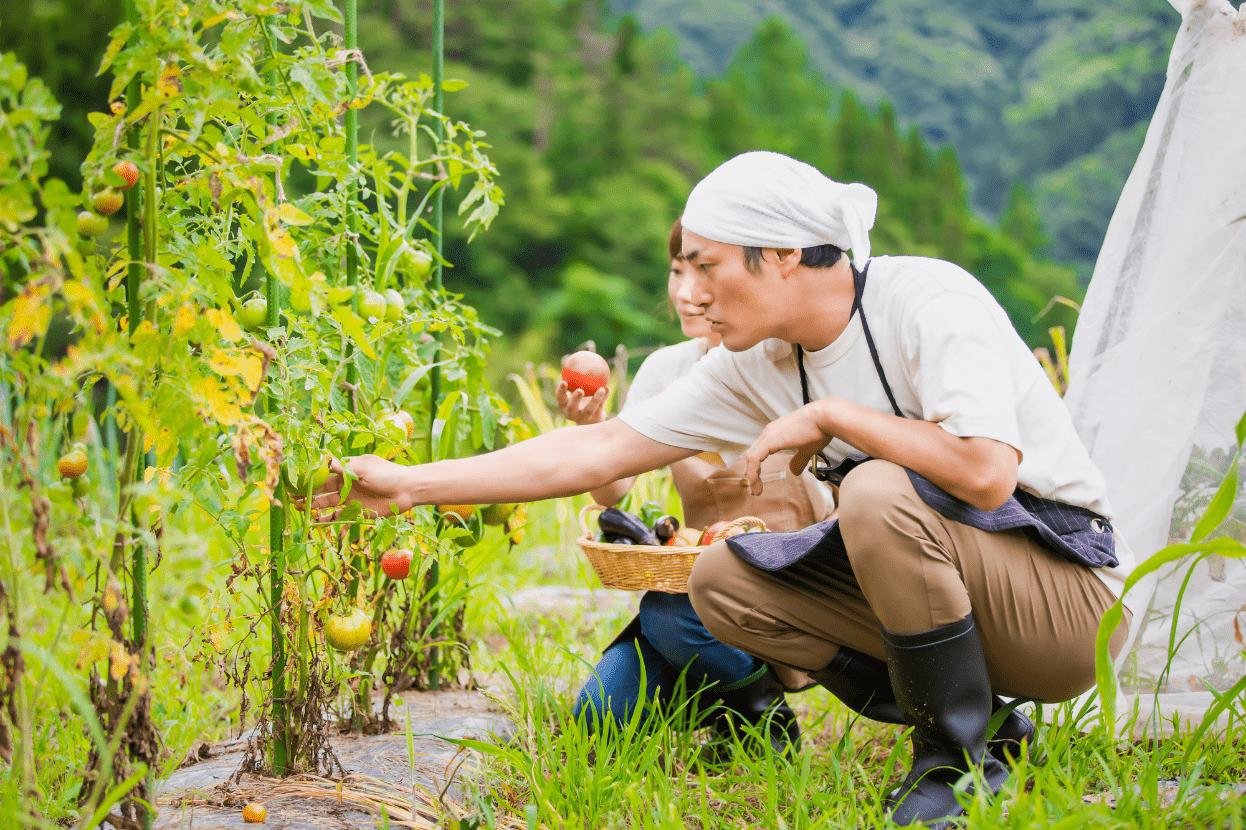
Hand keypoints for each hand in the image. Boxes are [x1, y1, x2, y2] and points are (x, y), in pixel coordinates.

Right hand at [296, 454, 415, 518]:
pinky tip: (316, 526)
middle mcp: (345, 484)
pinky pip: (339, 519)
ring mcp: (350, 499)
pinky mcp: (356, 513)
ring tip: (300, 510)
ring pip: (326, 504)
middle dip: (306, 493)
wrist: (407, 490)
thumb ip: (343, 467)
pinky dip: (328, 523)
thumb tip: (322, 460)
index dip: (309, 476)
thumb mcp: (364, 467)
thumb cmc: (387, 474)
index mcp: (346, 470)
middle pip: (321, 489)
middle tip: (291, 497)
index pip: (323, 472)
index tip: (294, 479)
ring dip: (313, 507)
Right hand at [556, 381, 607, 425]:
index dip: (560, 391)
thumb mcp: (578, 389)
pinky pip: (600, 408)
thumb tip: (582, 358)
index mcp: (564, 404)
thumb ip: (577, 378)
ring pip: (589, 410)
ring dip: (595, 400)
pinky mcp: (594, 421)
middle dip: (575, 399)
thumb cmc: (581, 400)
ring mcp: (583, 419)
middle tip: (580, 390)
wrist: (591, 419)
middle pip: (571, 407)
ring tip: (601, 389)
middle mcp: (571, 413)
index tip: (564, 381)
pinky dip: (604, 398)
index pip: (560, 397)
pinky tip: (607, 388)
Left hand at [739, 402, 834, 494]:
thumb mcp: (807, 449)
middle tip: (752, 488)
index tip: (756, 480)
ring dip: (751, 475)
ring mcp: (769, 435)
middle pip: (752, 454)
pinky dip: (753, 471)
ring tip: (754, 491)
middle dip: (750, 472)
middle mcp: (770, 432)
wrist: (825, 417)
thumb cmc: (820, 429)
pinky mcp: (771, 440)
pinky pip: (755, 458)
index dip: (755, 466)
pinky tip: (755, 482)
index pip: (759, 451)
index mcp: (776, 433)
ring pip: (751, 457)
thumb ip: (799, 459)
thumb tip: (794, 471)